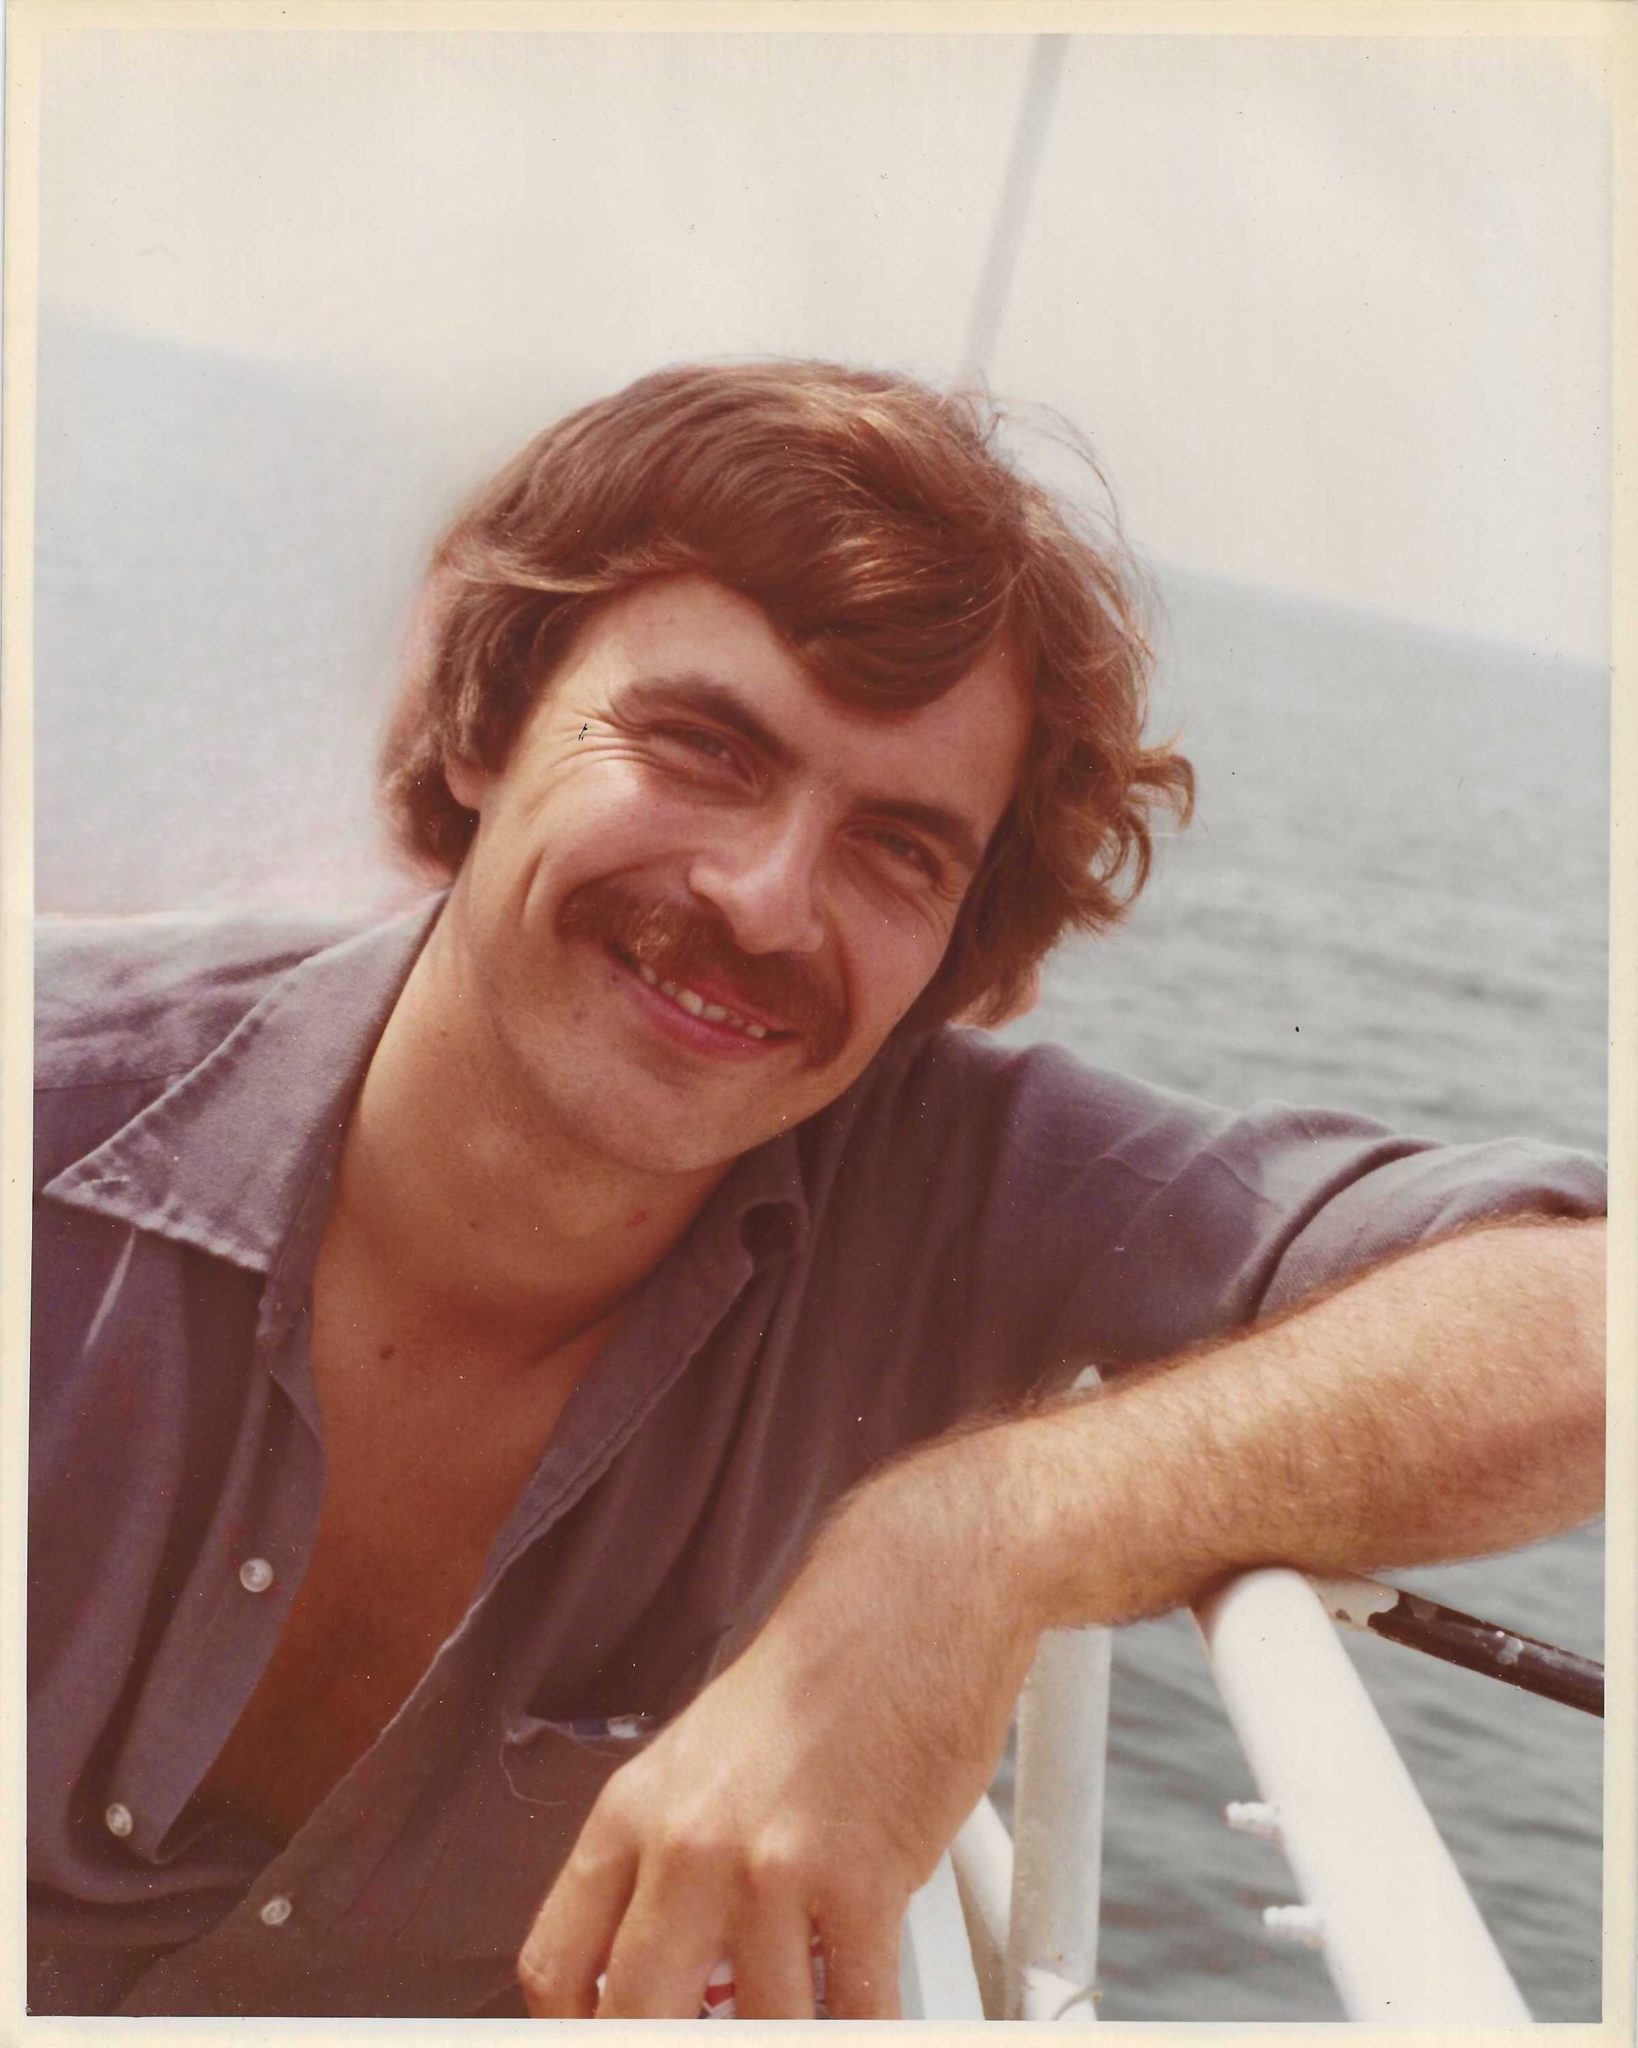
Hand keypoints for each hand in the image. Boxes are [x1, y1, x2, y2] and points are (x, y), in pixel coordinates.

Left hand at [516, 1434, 1044, 2017]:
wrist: (912, 1597)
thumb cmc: (820, 1674)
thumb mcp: (706, 1758)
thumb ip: (671, 1866)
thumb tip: (671, 1978)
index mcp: (633, 1811)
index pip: (556, 1966)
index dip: (582, 2031)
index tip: (621, 2039)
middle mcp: (687, 1844)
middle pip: (635, 2019)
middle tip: (717, 2033)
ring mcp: (771, 1866)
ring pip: (760, 2030)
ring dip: (790, 2031)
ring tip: (810, 2014)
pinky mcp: (862, 1878)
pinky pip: (856, 2016)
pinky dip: (866, 2034)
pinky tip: (869, 2021)